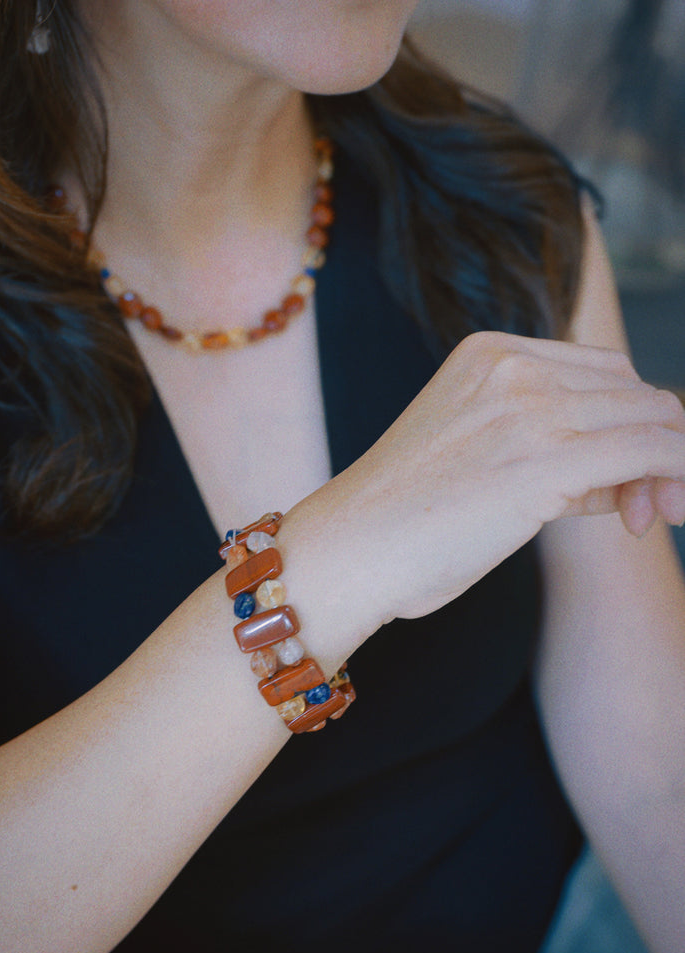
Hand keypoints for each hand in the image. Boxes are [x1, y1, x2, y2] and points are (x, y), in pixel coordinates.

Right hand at [335, 331, 684, 624]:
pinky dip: (678, 473)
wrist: (350, 550)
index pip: (599, 371)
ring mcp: (528, 410)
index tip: (622, 483)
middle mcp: (512, 367)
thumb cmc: (405, 518)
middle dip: (656, 443)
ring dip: (670, 465)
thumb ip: (547, 445)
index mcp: (490, 352)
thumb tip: (631, 476)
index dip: (627, 421)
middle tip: (643, 509)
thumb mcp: (475, 453)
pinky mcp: (544, 462)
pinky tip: (673, 505)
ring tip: (646, 517)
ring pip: (651, 416)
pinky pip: (649, 452)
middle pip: (631, 389)